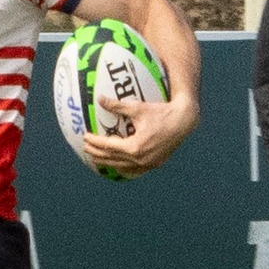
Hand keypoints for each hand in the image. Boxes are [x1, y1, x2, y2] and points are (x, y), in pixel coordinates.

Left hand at [81, 95, 199, 177]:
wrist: (184, 121)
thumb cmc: (161, 112)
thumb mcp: (138, 108)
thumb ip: (117, 106)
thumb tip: (100, 99)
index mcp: (135, 147)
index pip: (108, 146)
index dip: (95, 142)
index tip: (85, 137)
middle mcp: (140, 159)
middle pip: (112, 159)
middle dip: (97, 153)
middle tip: (86, 147)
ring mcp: (148, 164)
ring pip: (122, 167)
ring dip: (108, 162)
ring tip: (96, 157)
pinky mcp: (154, 164)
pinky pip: (134, 170)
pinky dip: (123, 167)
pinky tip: (116, 164)